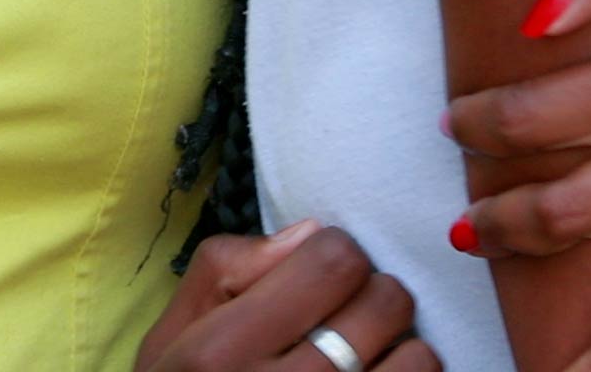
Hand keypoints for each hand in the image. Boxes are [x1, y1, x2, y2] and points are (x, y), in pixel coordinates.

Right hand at [136, 222, 435, 371]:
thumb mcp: (173, 335)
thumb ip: (226, 269)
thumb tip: (308, 233)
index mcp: (224, 349)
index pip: (332, 261)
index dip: (332, 254)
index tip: (318, 274)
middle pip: (385, 300)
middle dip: (369, 294)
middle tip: (344, 313)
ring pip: (418, 356)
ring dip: (397, 345)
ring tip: (363, 354)